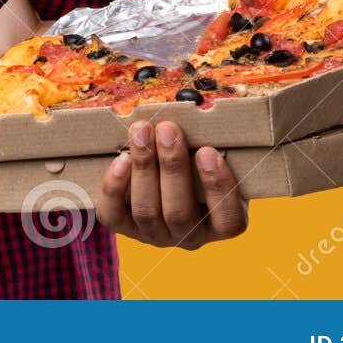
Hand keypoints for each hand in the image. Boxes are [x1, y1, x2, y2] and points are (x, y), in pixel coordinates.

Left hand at [97, 121, 248, 248]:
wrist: (158, 181)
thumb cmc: (193, 162)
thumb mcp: (208, 157)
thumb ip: (208, 143)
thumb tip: (197, 106)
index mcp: (219, 223)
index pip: (228, 220)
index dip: (219, 188)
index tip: (208, 151)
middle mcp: (187, 236)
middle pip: (179, 212)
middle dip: (172, 166)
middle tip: (167, 128)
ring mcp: (154, 235)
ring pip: (147, 211)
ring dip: (144, 167)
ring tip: (141, 130)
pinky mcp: (124, 228)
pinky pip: (114, 215)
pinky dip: (114, 188)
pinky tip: (120, 159)